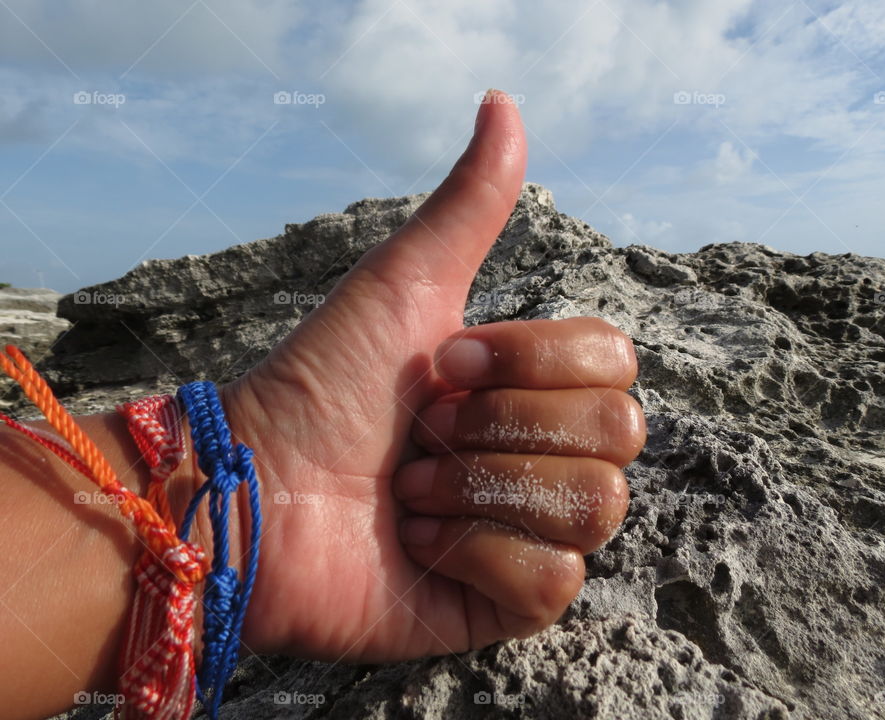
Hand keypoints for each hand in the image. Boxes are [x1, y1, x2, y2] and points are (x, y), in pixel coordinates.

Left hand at [219, 91, 645, 661]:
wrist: (254, 492)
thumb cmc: (323, 385)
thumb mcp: (402, 284)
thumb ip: (467, 205)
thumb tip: (503, 103)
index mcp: (534, 387)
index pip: (616, 364)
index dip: (532, 362)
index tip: (442, 366)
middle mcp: (545, 455)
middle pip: (619, 436)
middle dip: (503, 428)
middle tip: (421, 431)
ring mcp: (530, 532)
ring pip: (595, 509)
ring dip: (484, 488)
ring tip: (410, 489)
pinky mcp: (505, 602)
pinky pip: (553, 582)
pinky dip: (478, 554)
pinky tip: (420, 544)